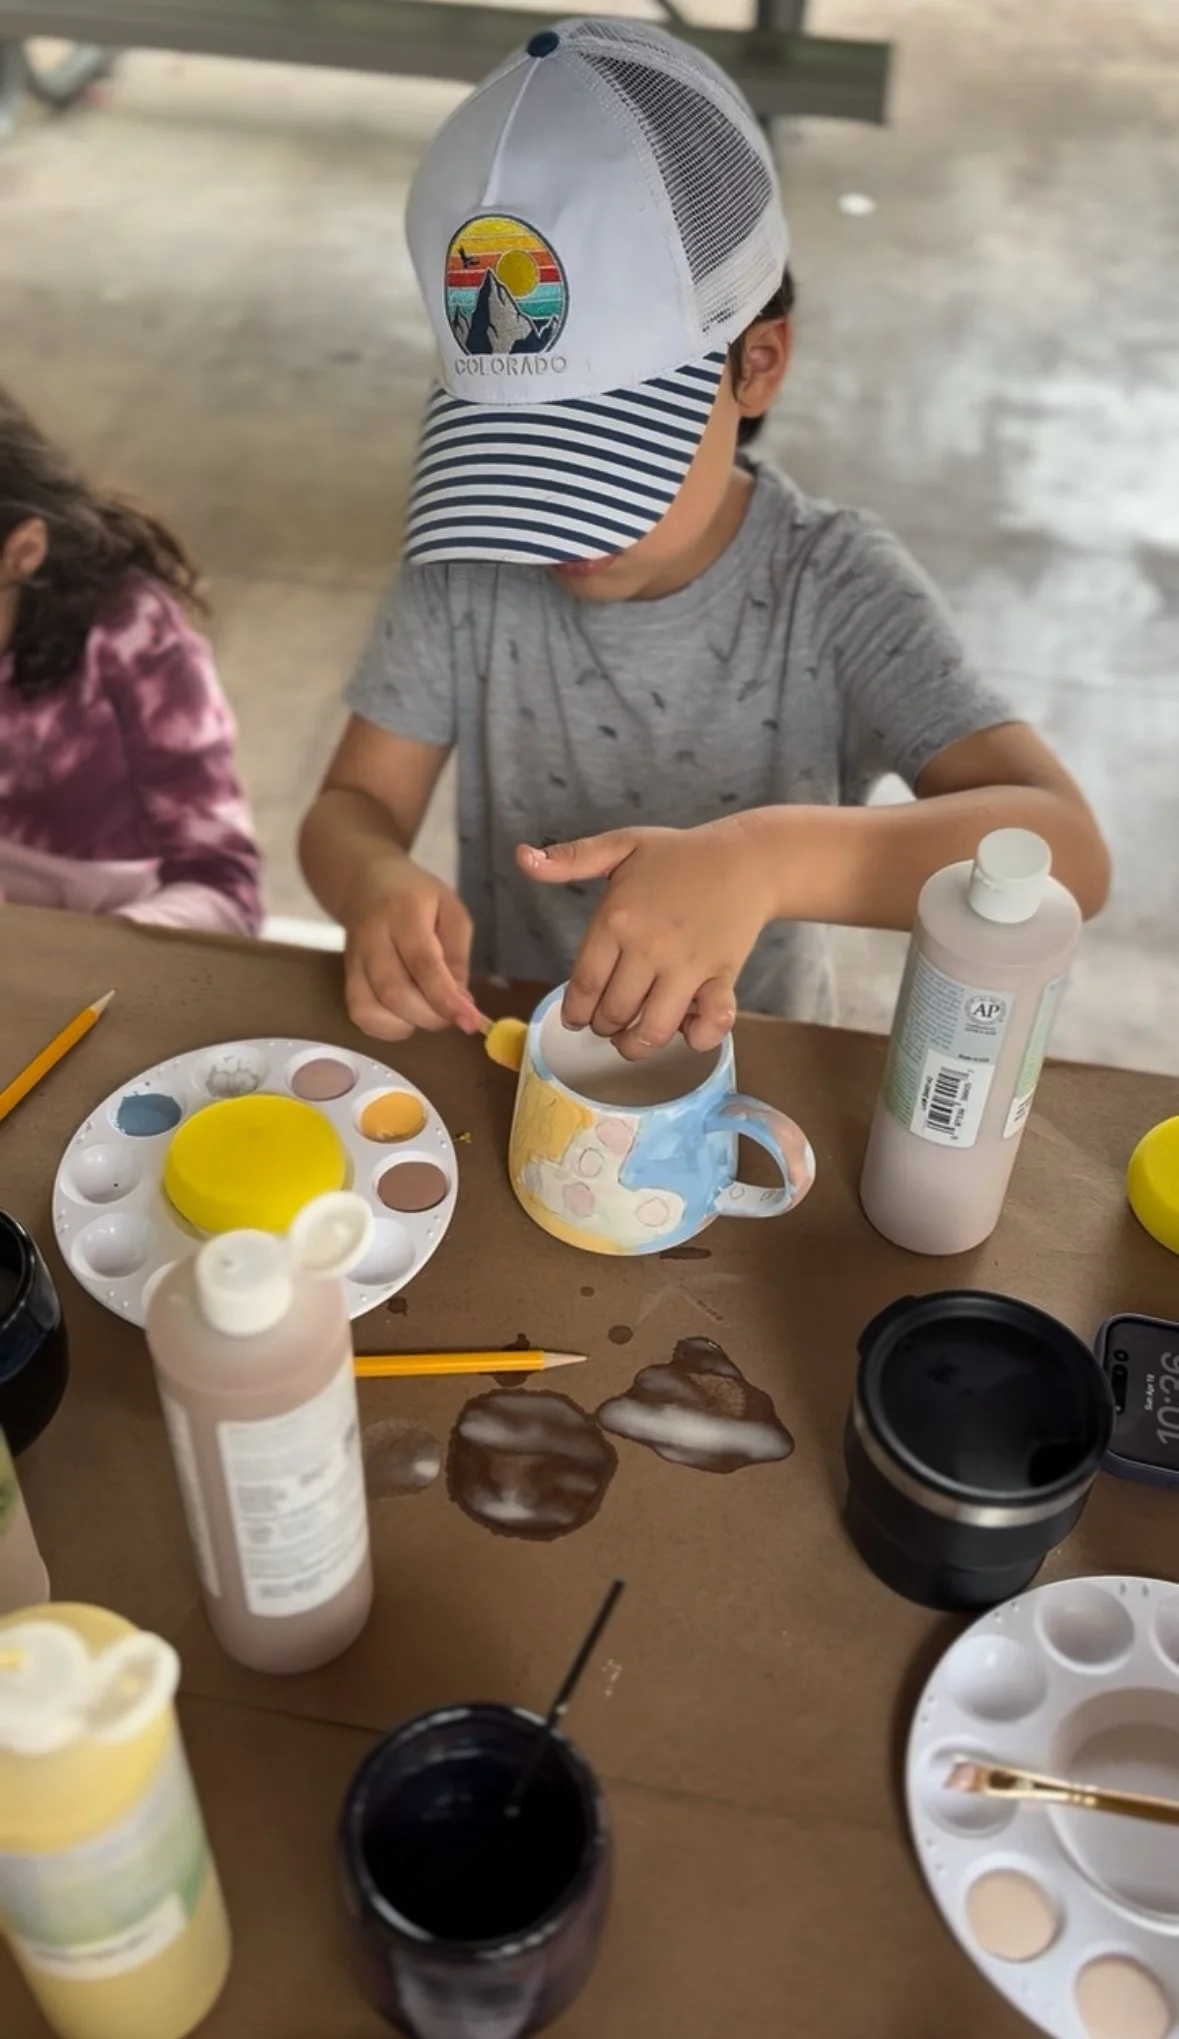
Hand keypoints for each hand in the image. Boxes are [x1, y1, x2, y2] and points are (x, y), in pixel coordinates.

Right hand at [342, 855, 479, 1041]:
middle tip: (454, 1016)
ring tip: (430, 1013)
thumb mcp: (450, 911)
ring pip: (371, 1008)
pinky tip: (406, 1018)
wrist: (364, 882)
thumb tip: (461, 1002)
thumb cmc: (416, 896)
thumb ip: (457, 955)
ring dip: (408, 1024)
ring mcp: (354, 959)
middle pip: (394, 992)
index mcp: (403, 914)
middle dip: (430, 1016)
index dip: (445, 998)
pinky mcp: (345, 976)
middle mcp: (372, 938)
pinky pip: (359, 1013)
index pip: (422, 963)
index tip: (470, 1021)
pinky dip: (386, 1028)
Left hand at [517, 817, 774, 1057]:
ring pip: (653, 1029)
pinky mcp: (722, 977)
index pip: (583, 985)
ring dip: (637, 1045)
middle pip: (613, 1012)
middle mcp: (649, 948)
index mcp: (617, 920)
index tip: (575, 1019)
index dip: (575, 1012)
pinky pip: (711, 1023)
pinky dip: (698, 1038)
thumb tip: (522, 858)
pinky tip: (687, 1033)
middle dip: (603, 1027)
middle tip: (606, 1024)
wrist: (747, 859)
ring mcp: (687, 966)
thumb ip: (571, 858)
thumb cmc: (680, 855)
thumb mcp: (621, 846)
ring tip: (630, 1041)